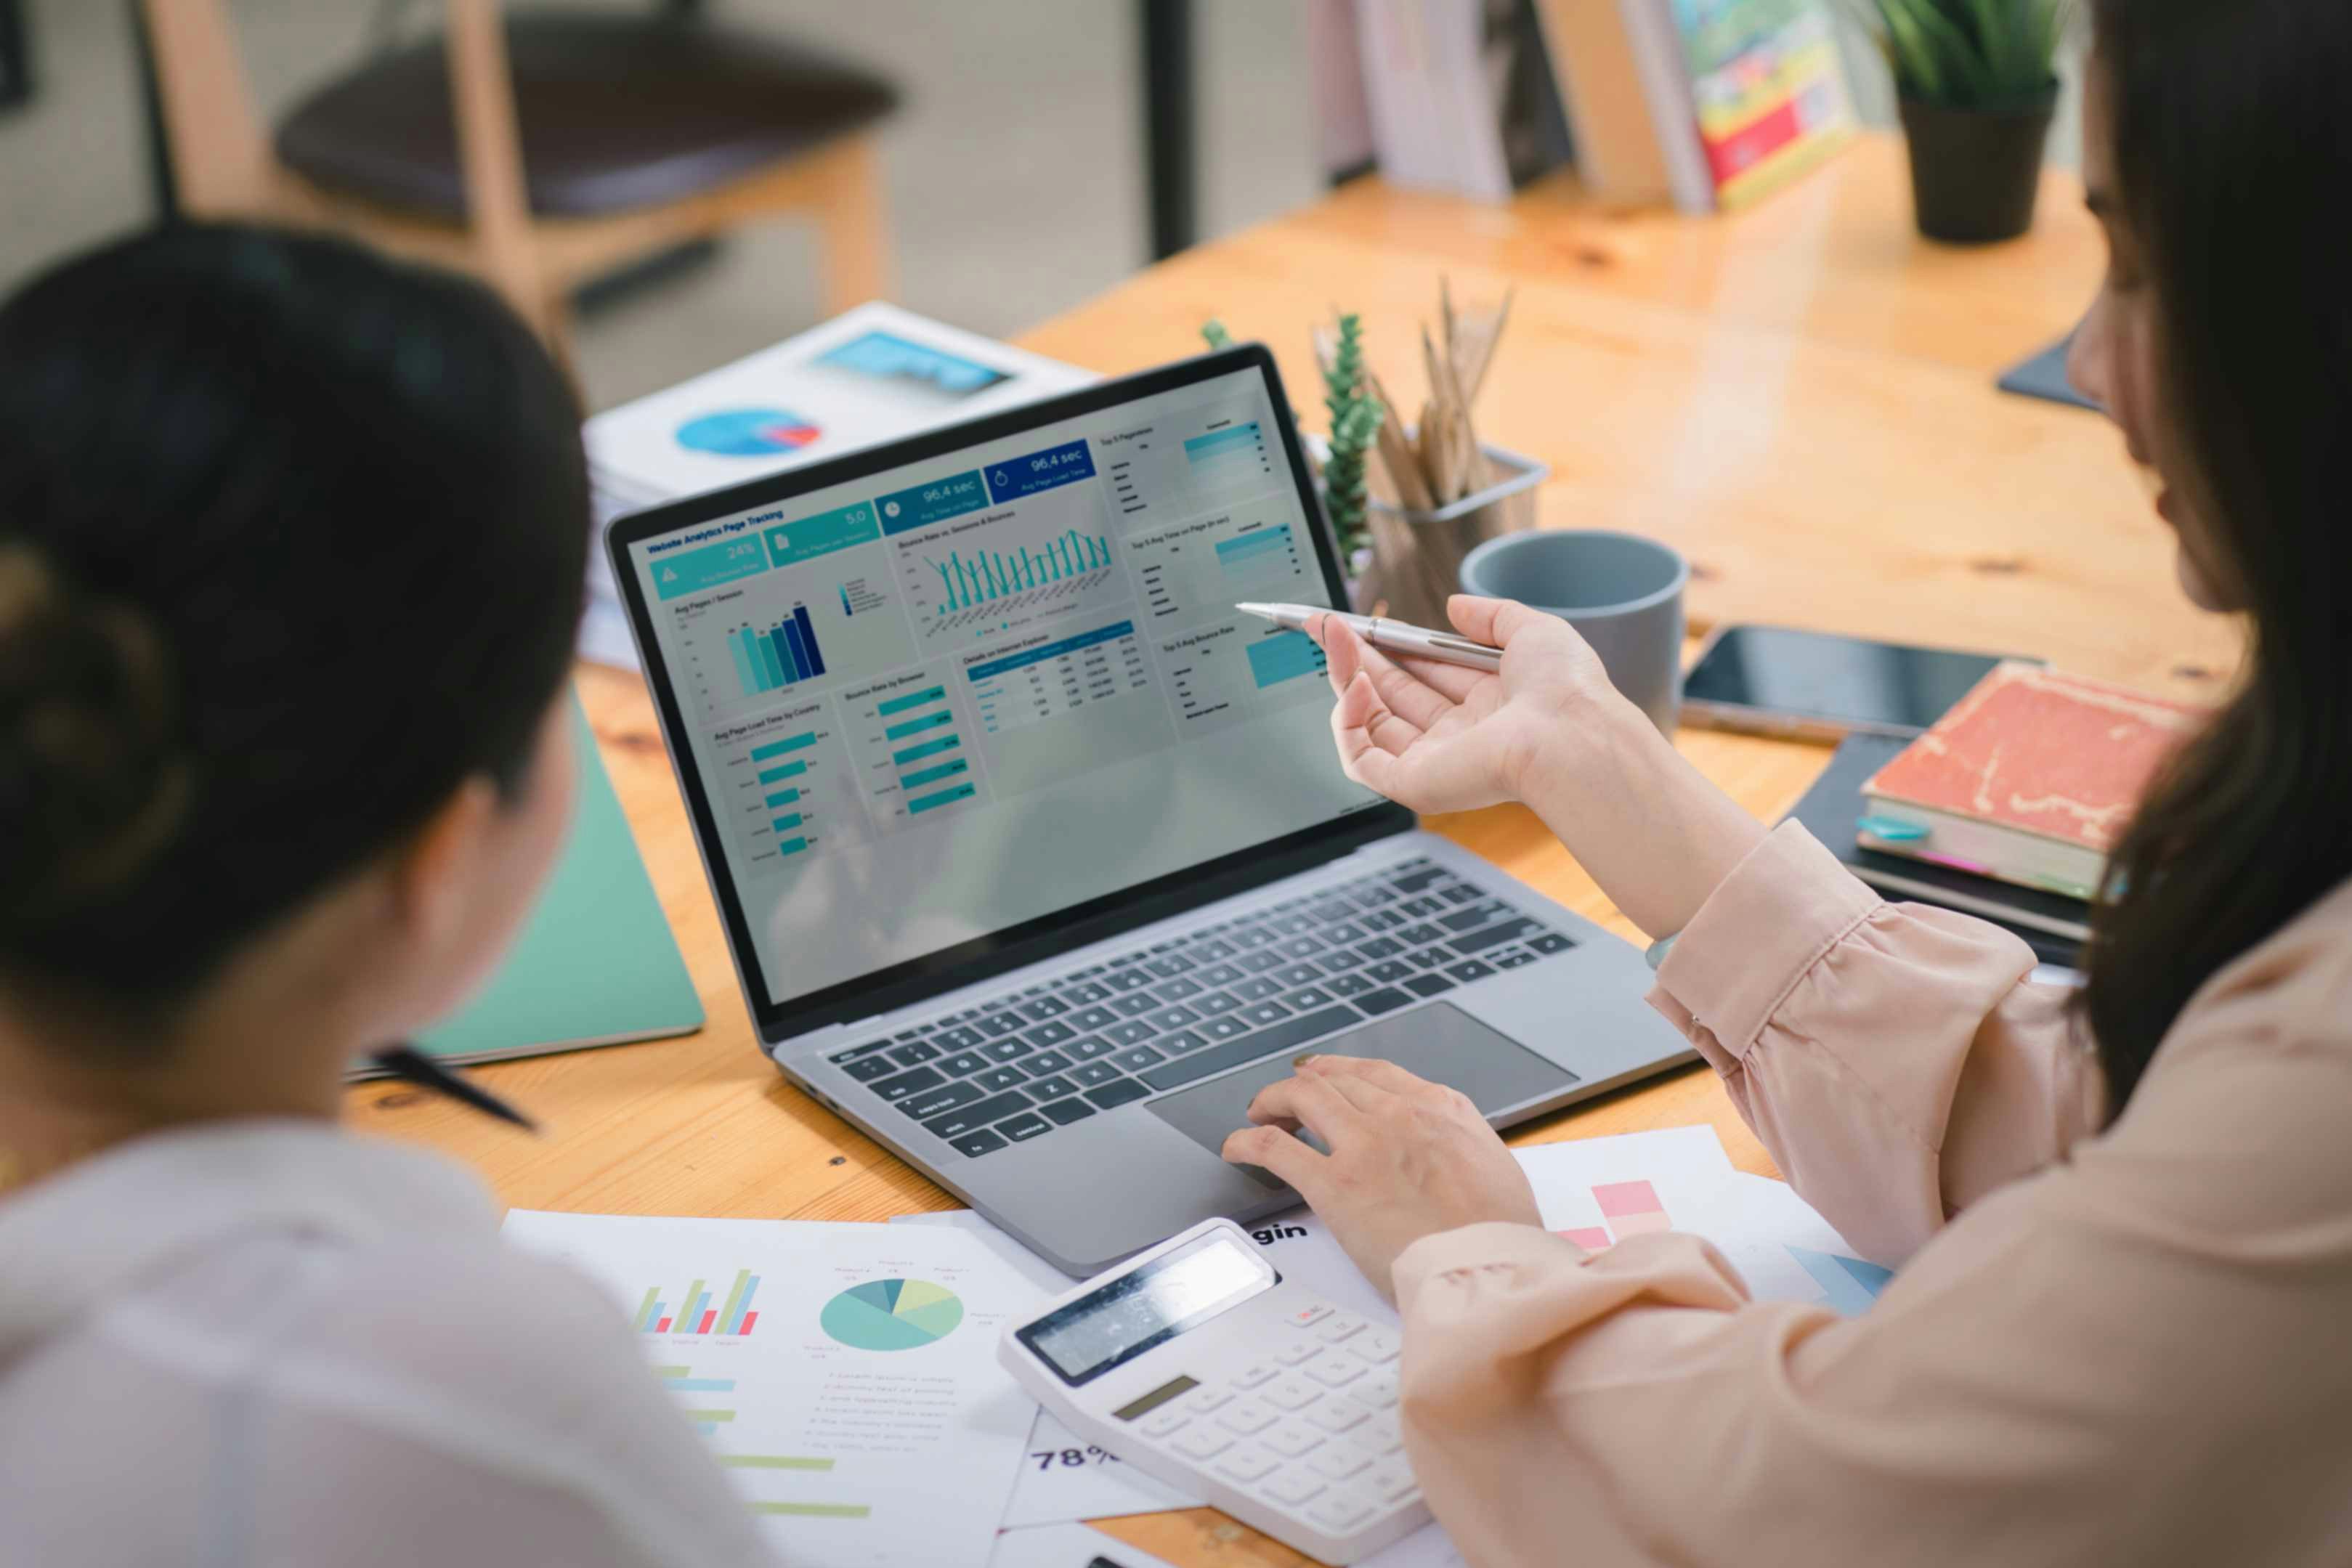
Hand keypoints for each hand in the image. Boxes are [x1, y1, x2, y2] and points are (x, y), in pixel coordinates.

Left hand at [1221, 1055, 1541, 1299]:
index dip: (1342, 1071)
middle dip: (1305, 1083)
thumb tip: (1451, 1155)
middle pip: (1335, 1080)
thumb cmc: (1500, 1234)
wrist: (1489, 1267)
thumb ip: (1464, 1148)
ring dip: (1273, 1100)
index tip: (1328, 1075)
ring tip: (1258, 1113)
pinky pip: (1274, 1148)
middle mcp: (1399, 1115)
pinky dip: (1248, 1141)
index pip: (1377, 1073)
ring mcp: (1364, 1144)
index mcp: (1442, 1109)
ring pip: (1302, 1098)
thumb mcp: (1497, 1168)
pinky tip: (1237, 1147)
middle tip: (1288, 1097)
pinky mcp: (1334, 1184)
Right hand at [1312, 594, 1768, 940]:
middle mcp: (1460, 736)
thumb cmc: (1565, 690)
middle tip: (1327, 624)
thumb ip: (1491, 615)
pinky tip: (1356, 684)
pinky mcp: (1413, 784)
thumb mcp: (1533, 630)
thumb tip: (1454, 605)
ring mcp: (1434, 762)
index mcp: (1489, 705)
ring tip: (1336, 639)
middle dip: (1358, 657)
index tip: (1362, 623)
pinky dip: (1347, 719)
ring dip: (1347, 677)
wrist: (1569, 735)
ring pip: (1371, 721)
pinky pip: (1360, 756)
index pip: (1427, 674)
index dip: (1392, 647)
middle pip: (1393, 694)